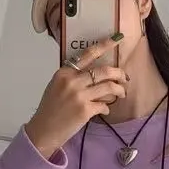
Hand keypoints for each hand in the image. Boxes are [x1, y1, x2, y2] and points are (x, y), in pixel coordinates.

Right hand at [24, 35, 127, 158]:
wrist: (43, 130)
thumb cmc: (50, 109)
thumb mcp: (57, 85)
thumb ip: (73, 77)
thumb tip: (95, 74)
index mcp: (64, 72)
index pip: (88, 54)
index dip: (105, 45)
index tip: (117, 39)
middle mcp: (72, 81)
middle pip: (104, 71)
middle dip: (119, 74)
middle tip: (124, 78)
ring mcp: (79, 96)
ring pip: (108, 87)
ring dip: (119, 90)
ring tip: (121, 94)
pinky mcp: (85, 110)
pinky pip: (104, 105)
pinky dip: (107, 108)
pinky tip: (104, 110)